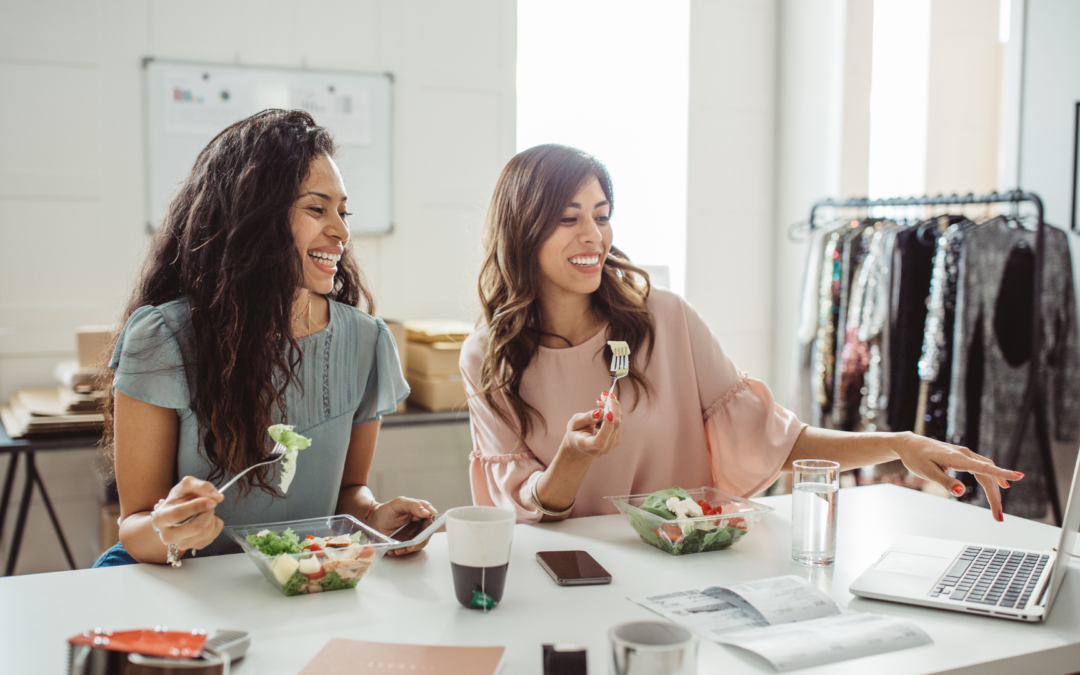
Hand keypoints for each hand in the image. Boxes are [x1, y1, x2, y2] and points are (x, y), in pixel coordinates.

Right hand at [149, 476, 224, 551]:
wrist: (177, 513)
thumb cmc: (180, 499)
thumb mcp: (187, 485)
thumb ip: (202, 486)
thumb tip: (218, 497)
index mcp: (160, 518)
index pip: (178, 514)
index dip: (197, 506)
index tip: (211, 501)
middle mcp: (167, 535)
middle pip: (195, 527)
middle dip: (208, 513)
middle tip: (209, 504)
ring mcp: (181, 544)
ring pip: (206, 532)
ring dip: (212, 517)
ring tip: (206, 511)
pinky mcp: (194, 547)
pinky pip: (212, 536)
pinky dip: (215, 525)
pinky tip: (207, 519)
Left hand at [368, 497, 436, 556]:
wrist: (373, 522)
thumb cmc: (385, 511)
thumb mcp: (398, 503)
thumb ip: (413, 505)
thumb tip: (427, 512)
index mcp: (420, 509)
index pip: (432, 517)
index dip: (430, 525)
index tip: (424, 531)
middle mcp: (420, 521)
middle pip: (428, 533)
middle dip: (419, 540)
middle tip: (410, 545)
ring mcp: (415, 532)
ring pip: (421, 542)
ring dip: (411, 548)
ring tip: (399, 550)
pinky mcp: (409, 541)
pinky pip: (411, 548)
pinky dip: (404, 551)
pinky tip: (395, 550)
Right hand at [563, 391, 621, 458]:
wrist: (580, 444)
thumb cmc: (575, 432)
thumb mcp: (575, 423)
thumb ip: (587, 418)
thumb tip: (601, 412)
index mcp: (587, 446)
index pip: (599, 441)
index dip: (606, 427)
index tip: (608, 412)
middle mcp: (601, 449)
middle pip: (614, 428)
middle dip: (612, 408)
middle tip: (605, 395)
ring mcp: (610, 445)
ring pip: (617, 423)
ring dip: (612, 407)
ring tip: (601, 400)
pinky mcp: (616, 439)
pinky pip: (618, 423)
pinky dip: (613, 411)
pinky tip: (604, 407)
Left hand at [890, 432, 1022, 520]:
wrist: (909, 444)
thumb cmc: (916, 458)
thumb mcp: (928, 472)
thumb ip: (945, 482)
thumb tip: (961, 493)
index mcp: (958, 458)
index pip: (984, 467)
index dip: (1003, 473)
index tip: (1019, 477)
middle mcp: (965, 454)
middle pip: (987, 476)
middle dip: (995, 497)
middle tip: (998, 517)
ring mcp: (965, 454)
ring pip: (986, 472)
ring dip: (994, 490)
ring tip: (998, 510)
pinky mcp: (962, 456)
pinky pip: (982, 467)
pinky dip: (992, 477)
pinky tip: (1000, 485)